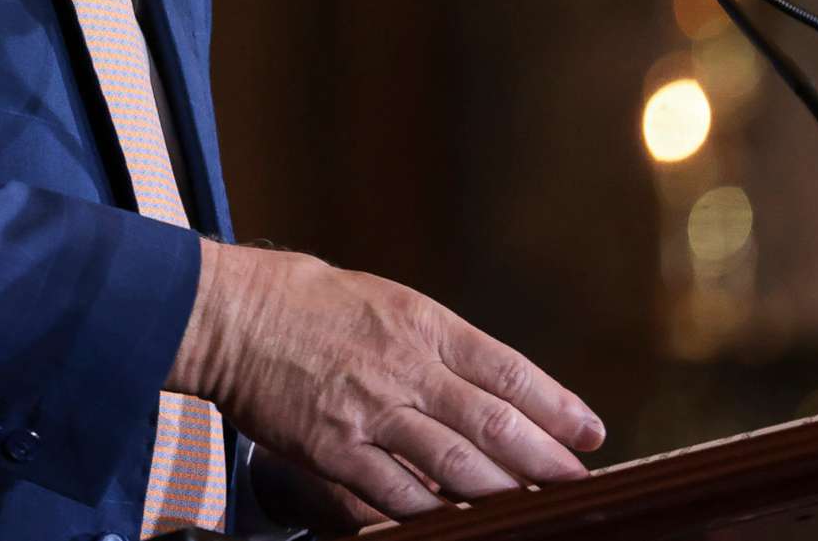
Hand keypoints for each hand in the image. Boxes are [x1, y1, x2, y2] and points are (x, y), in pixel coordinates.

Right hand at [169, 242, 603, 523]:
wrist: (228, 314)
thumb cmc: (299, 299)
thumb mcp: (381, 299)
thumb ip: (430, 341)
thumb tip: (484, 381)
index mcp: (419, 322)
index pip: (507, 369)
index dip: (555, 405)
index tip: (589, 430)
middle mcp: (403, 367)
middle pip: (492, 425)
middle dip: (545, 459)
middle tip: (576, 479)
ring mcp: (370, 412)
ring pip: (455, 467)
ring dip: (501, 493)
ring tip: (530, 506)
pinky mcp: (334, 450)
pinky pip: (396, 495)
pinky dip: (433, 513)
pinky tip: (456, 521)